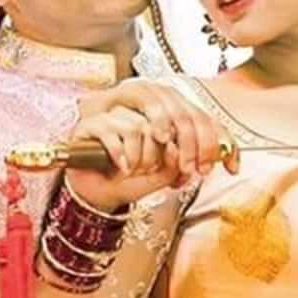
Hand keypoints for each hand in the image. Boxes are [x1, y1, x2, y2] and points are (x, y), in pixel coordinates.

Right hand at [69, 80, 221, 209]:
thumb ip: (179, 161)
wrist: (100, 191)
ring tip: (133, 169)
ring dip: (139, 157)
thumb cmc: (134, 178)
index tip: (202, 169)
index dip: (205, 143)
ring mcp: (117, 112)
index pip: (193, 117)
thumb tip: (176, 149)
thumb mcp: (165, 173)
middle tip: (164, 171)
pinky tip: (121, 166)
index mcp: (165, 112)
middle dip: (172, 153)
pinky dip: (119, 153)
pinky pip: (111, 130)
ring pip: (139, 125)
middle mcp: (143, 106)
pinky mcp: (93, 122)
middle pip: (169, 118)